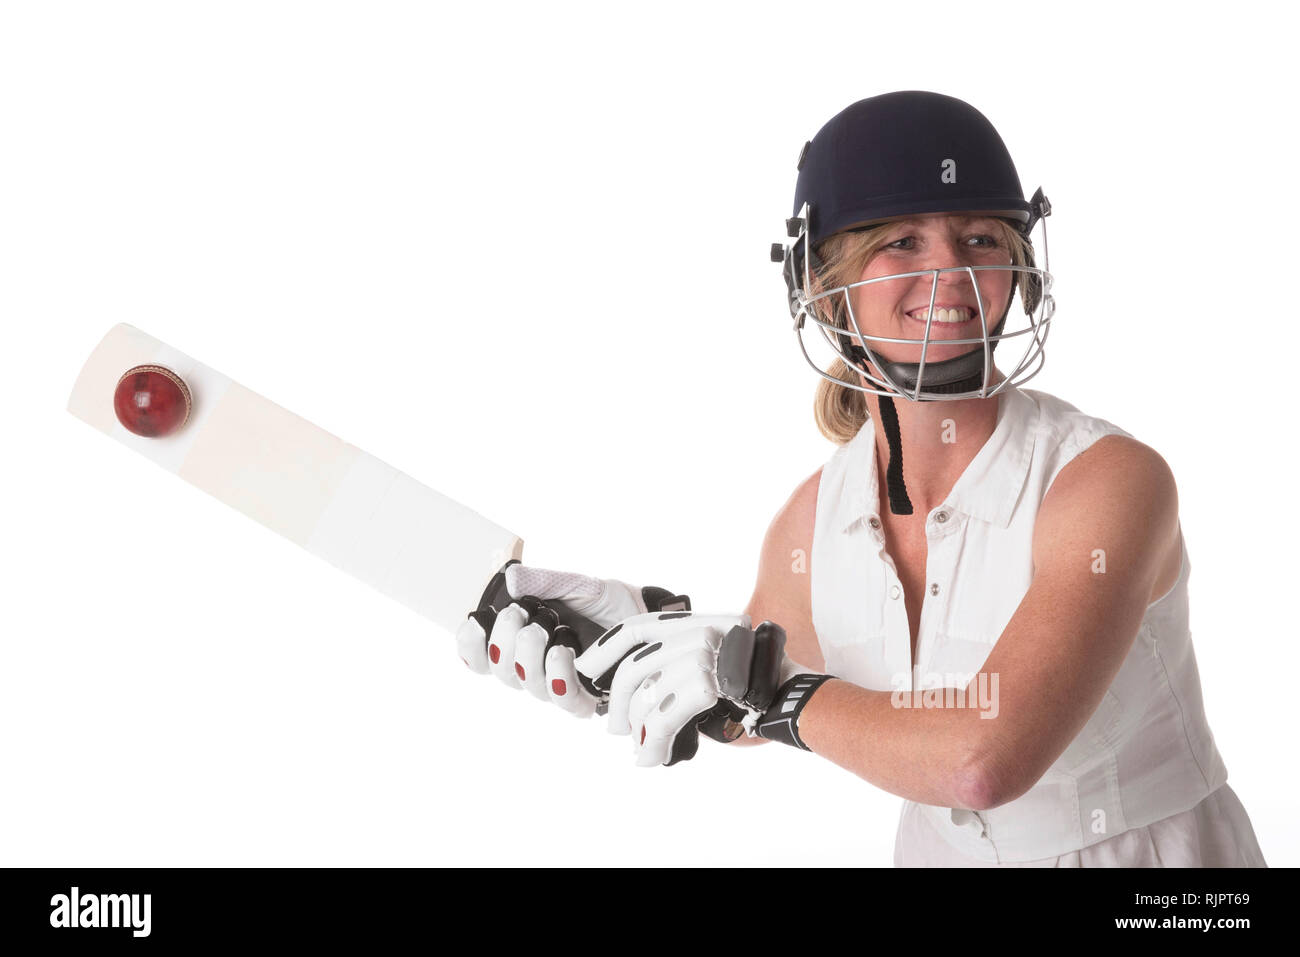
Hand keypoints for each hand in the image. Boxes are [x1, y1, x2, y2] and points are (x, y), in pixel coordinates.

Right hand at [454, 562, 689, 716]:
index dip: (469, 645)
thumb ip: (540, 580)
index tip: (473, 621)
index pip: (480, 655)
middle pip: (500, 670)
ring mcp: (561, 683)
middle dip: (502, 641)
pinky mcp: (589, 697)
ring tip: (543, 631)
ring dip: (528, 657)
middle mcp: (536, 665)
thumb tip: (509, 577)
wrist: (646, 611)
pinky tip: (561, 654)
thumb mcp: (570, 584)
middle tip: (519, 614)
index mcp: (522, 639)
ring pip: (527, 685)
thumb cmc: (606, 600)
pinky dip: (557, 678)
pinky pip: (563, 700)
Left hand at [575, 610, 825, 765]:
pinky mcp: (710, 682)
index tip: (586, 670)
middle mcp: (700, 631)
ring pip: (648, 694)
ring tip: (641, 750)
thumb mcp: (711, 668)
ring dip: (639, 730)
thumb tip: (629, 698)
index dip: (605, 649)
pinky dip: (653, 740)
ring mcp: (706, 654)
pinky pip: (665, 715)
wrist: (795, 700)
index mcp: (696, 622)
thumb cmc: (754, 691)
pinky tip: (651, 757)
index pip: (638, 628)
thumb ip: (675, 670)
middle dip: (618, 702)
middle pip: (636, 666)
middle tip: (615, 728)